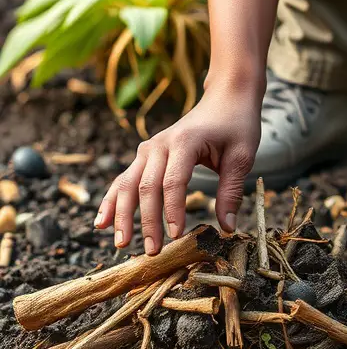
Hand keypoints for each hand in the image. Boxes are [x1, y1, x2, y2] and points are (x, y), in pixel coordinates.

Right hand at [94, 86, 260, 253]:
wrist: (224, 97)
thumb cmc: (236, 126)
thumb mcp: (242, 157)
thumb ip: (231, 192)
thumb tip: (226, 229)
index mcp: (184, 142)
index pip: (174, 181)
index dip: (173, 210)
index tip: (176, 237)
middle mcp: (159, 144)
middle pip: (146, 186)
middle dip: (147, 221)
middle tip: (152, 252)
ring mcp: (147, 149)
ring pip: (127, 184)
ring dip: (122, 215)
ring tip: (121, 244)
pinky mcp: (144, 156)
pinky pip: (123, 180)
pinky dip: (111, 201)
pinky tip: (102, 223)